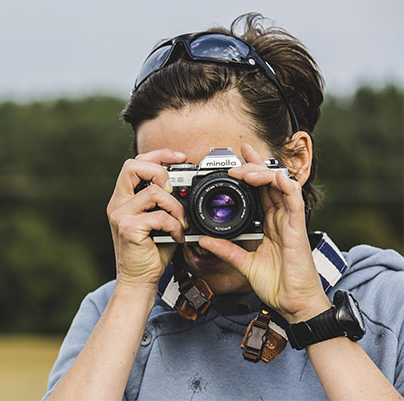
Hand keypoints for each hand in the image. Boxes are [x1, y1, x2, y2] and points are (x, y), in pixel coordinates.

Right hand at [106, 149, 187, 291]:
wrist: (139, 280)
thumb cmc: (151, 252)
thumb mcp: (160, 221)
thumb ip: (165, 202)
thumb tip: (186, 186)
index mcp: (124, 198)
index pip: (135, 163)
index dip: (159, 155)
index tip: (180, 158)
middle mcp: (117, 203)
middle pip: (133, 166)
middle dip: (160, 172)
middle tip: (173, 191)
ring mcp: (120, 215)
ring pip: (153, 192)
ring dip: (175, 207)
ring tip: (180, 223)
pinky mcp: (127, 228)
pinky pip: (159, 216)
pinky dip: (174, 226)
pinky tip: (177, 237)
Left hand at [198, 144, 330, 322]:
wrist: (293, 305)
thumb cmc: (277, 285)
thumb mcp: (244, 263)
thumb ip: (225, 250)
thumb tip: (203, 240)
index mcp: (270, 223)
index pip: (260, 190)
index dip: (249, 172)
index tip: (233, 160)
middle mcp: (281, 218)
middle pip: (270, 181)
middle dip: (253, 165)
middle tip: (235, 160)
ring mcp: (290, 221)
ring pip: (281, 184)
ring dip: (263, 173)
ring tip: (244, 171)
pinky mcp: (298, 228)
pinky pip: (295, 200)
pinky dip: (284, 185)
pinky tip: (272, 178)